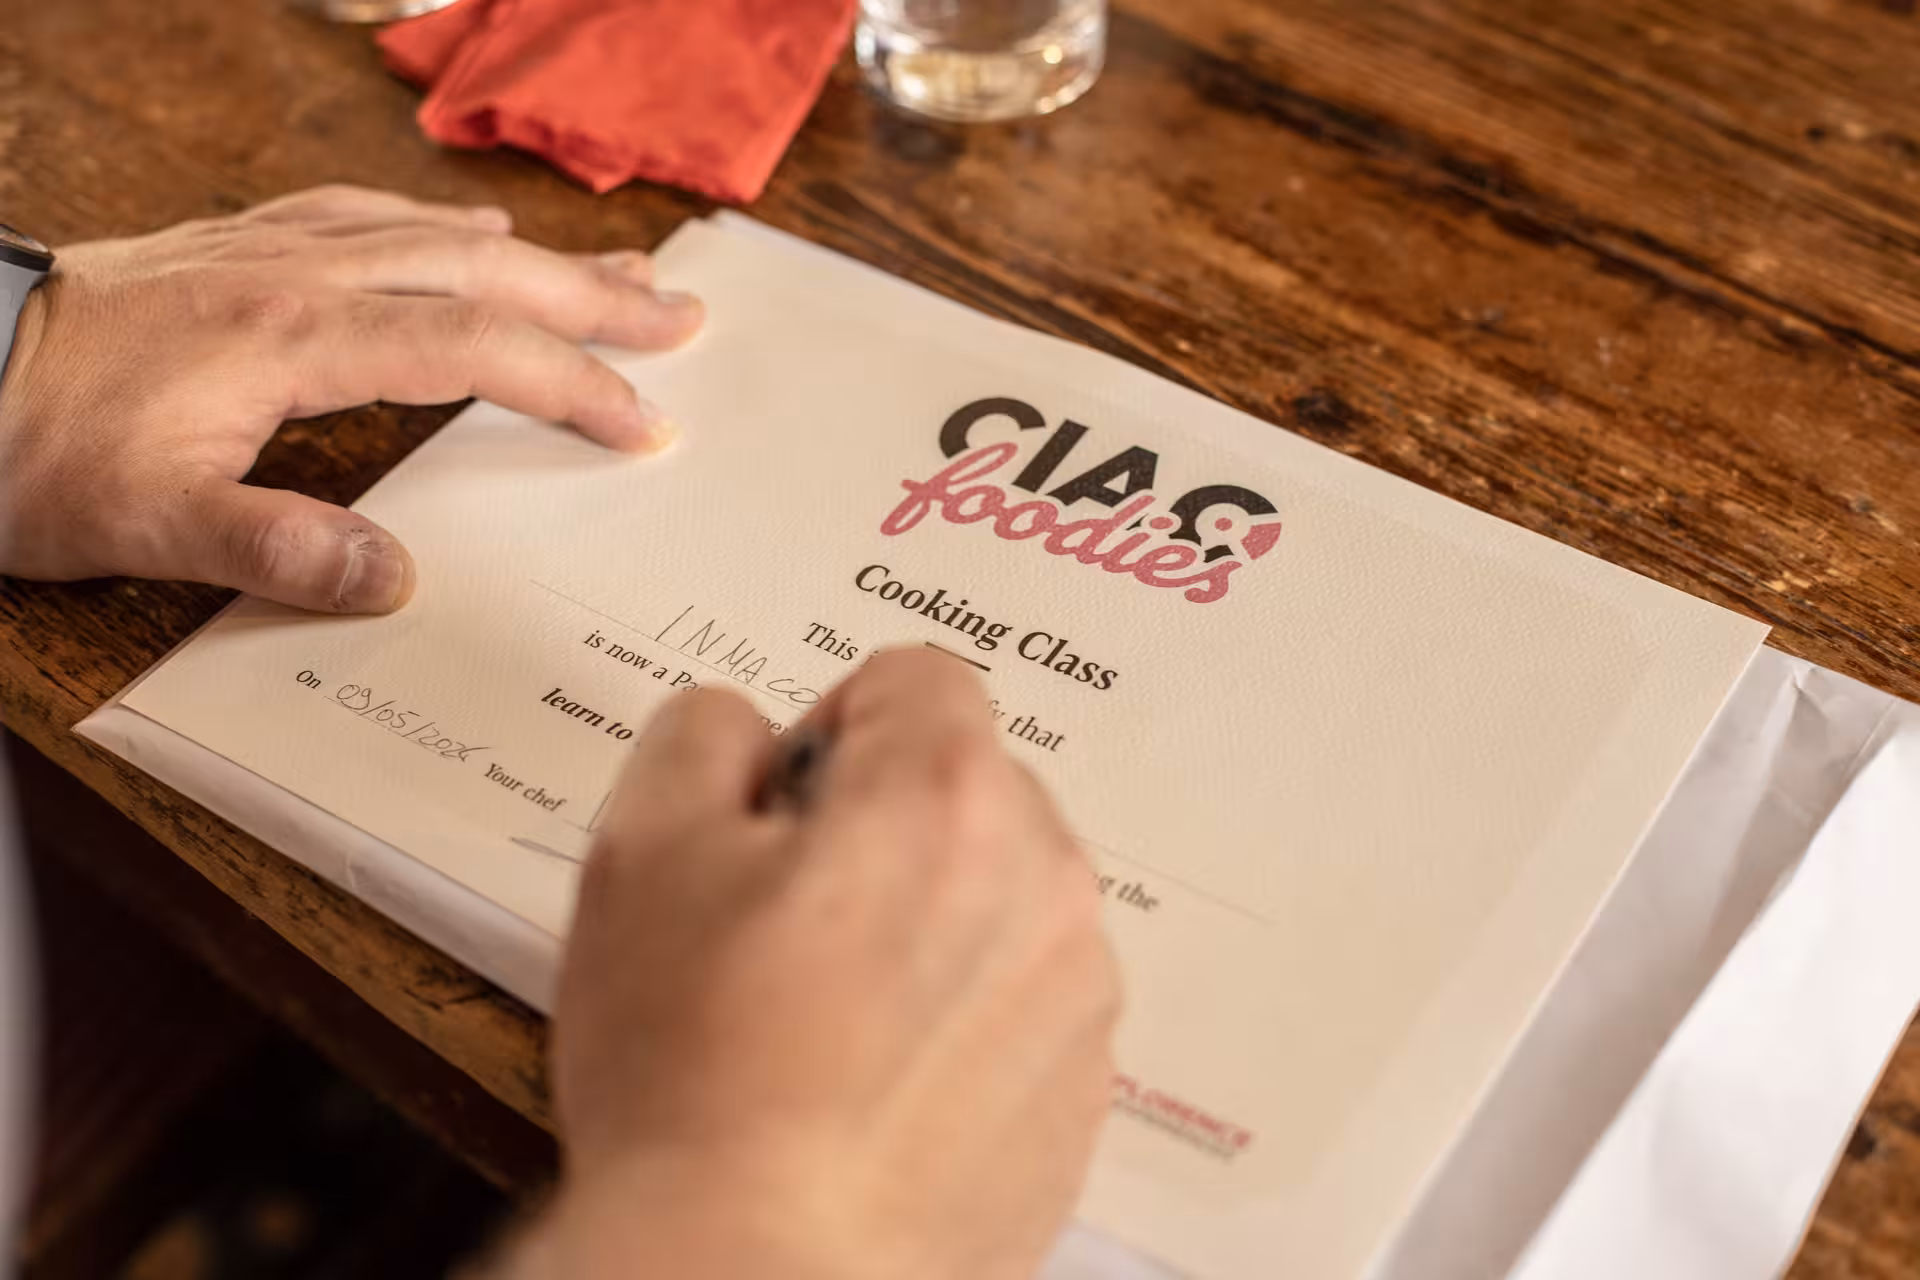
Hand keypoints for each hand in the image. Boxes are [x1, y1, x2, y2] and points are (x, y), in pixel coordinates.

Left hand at [0, 185, 701, 612]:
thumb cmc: (30, 448)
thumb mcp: (142, 525)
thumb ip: (275, 548)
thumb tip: (395, 576)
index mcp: (293, 336)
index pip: (471, 350)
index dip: (569, 383)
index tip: (642, 421)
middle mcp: (297, 272)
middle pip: (481, 271)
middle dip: (591, 294)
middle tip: (679, 312)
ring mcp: (267, 246)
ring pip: (435, 232)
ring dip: (536, 255)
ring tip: (615, 266)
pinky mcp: (235, 244)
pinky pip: (368, 213)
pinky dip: (440, 223)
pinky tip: (462, 228)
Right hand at [538, 650, 1120, 1279]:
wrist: (758, 1268)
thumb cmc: (693, 1063)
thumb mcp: (642, 852)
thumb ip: (701, 736)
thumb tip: (755, 730)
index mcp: (949, 795)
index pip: (916, 678)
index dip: (830, 728)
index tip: (779, 819)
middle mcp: (1047, 879)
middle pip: (971, 786)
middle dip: (888, 823)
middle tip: (791, 924)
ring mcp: (1078, 994)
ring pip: (1003, 896)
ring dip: (933, 920)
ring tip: (833, 1019)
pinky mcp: (1084, 1093)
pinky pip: (1024, 1002)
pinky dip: (965, 1017)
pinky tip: (880, 1085)